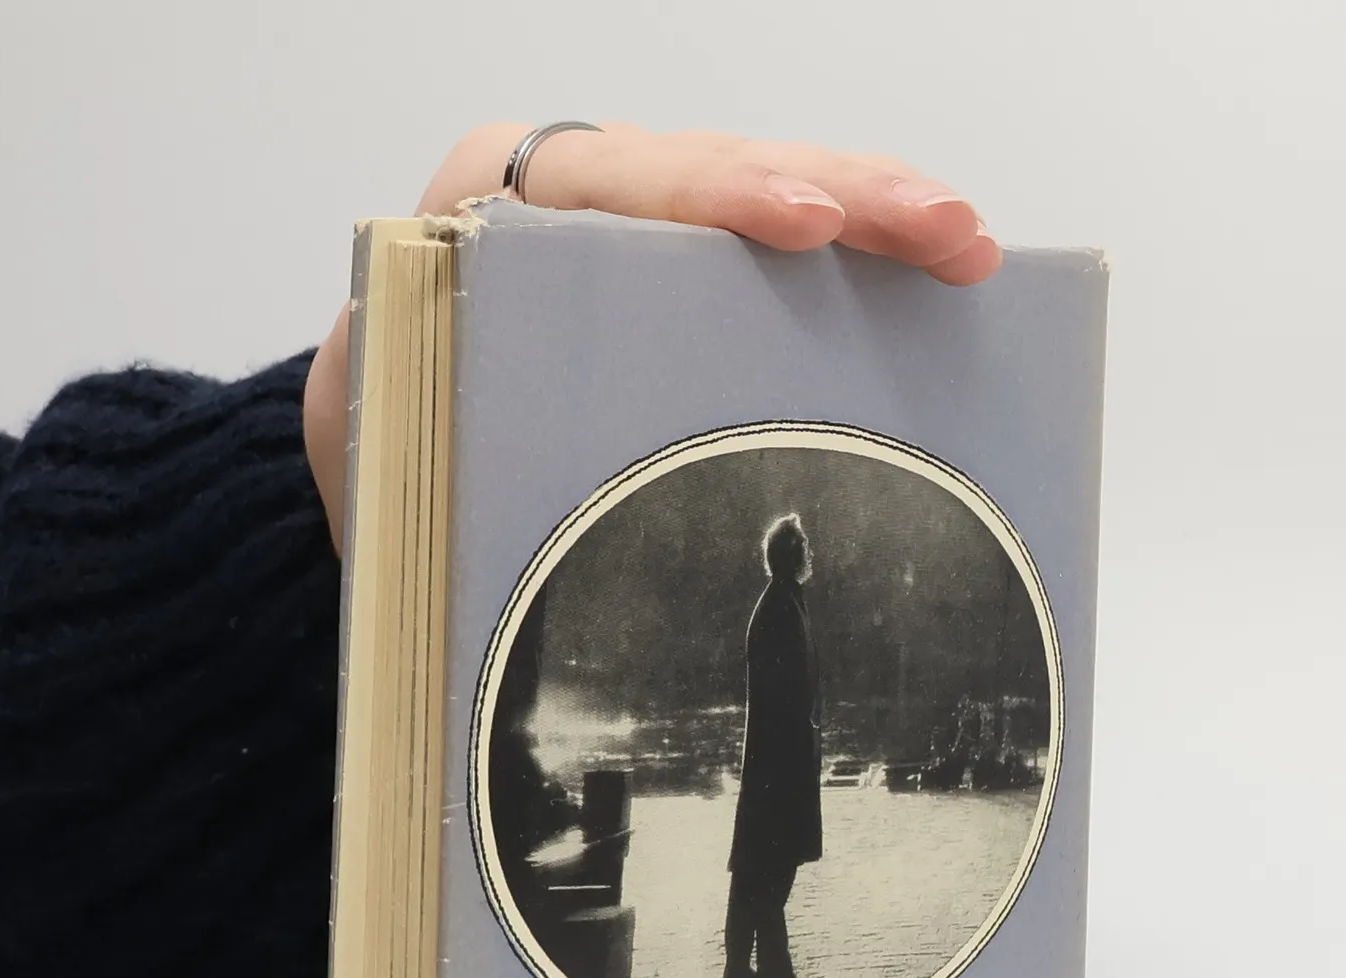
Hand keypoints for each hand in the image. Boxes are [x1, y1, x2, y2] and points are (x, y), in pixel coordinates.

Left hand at [304, 125, 998, 544]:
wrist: (387, 441)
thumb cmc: (386, 427)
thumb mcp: (378, 417)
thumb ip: (423, 401)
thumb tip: (499, 430)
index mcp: (491, 200)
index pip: (617, 176)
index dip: (718, 197)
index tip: (801, 223)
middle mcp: (579, 191)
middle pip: (723, 168)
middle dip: (845, 191)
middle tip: (945, 227)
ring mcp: (646, 231)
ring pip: (769, 195)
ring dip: (877, 217)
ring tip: (967, 244)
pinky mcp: (691, 280)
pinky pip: (778, 258)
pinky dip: (857, 264)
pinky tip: (930, 274)